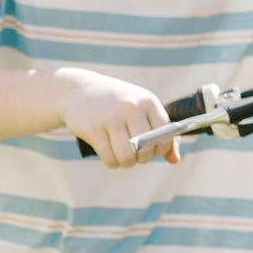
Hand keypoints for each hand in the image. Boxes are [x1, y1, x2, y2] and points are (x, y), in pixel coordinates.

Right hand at [59, 71, 178, 168]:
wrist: (77, 90)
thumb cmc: (116, 103)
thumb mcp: (140, 109)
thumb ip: (160, 133)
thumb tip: (175, 160)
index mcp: (147, 102)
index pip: (166, 133)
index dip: (162, 148)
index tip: (153, 151)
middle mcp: (131, 108)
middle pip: (146, 148)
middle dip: (142, 158)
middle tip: (135, 156)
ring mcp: (111, 118)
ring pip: (127, 156)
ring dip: (126, 163)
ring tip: (123, 158)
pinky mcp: (93, 129)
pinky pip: (109, 158)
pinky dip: (112, 163)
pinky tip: (110, 157)